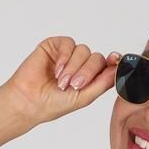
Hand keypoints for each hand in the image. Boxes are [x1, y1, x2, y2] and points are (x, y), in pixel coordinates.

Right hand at [3, 38, 120, 126]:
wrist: (29, 102)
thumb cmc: (53, 104)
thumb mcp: (84, 97)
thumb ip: (103, 83)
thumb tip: (120, 69)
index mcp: (88, 77)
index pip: (106, 66)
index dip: (113, 62)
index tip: (116, 59)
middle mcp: (80, 64)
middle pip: (97, 58)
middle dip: (87, 72)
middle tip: (74, 86)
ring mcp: (68, 54)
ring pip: (84, 50)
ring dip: (74, 67)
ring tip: (61, 82)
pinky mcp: (55, 46)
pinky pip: (69, 44)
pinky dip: (65, 57)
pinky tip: (57, 70)